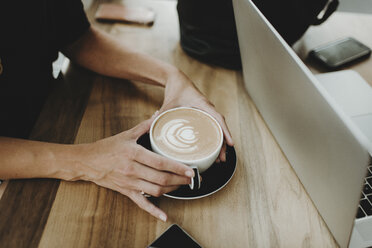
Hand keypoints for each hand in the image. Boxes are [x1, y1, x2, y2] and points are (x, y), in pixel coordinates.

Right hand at [74, 116, 193, 220]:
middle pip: (161, 178)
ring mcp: (129, 183)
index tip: (190, 169)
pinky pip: (141, 203)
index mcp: (134, 154)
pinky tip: (164, 216)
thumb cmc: (107, 148)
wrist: (87, 162)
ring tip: (183, 186)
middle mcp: (132, 170)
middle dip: (180, 180)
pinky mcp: (126, 191)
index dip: (177, 167)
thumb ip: (144, 126)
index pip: (160, 162)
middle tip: (193, 179)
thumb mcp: (126, 135)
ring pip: (155, 190)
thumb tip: (157, 116)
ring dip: (172, 189)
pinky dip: (154, 211)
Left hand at [160, 70, 233, 161]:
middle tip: (222, 158)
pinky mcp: (204, 115)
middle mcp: (208, 108)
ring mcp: (207, 112)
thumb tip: (152, 127)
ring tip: (219, 158)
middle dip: (222, 143)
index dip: (225, 132)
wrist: (178, 80)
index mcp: (203, 104)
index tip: (230, 143)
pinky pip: (213, 127)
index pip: (218, 119)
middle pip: (220, 127)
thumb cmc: (176, 89)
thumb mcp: (168, 104)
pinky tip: (212, 149)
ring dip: (219, 143)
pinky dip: (214, 138)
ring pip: (218, 129)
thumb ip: (160, 115)